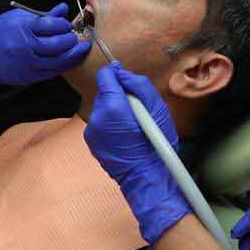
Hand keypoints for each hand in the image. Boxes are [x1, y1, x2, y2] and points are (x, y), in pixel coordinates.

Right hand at [0, 2, 90, 85]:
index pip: (52, 25)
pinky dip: (62, 66)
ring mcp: (26, 64)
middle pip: (57, 45)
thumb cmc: (1, 31)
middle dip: (71, 40)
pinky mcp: (27, 76)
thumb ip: (43, 15)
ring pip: (57, 62)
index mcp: (22, 27)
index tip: (67, 25)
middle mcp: (24, 46)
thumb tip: (64, 9)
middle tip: (77, 38)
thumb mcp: (19, 17)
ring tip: (81, 49)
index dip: (64, 25)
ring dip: (73, 56)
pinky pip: (51, 72)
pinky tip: (68, 60)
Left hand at [85, 63, 191, 243]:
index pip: (105, 77)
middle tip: (137, 108)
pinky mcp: (91, 142)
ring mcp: (91, 132)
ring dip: (115, 109)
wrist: (147, 178)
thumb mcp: (158, 109)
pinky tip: (125, 134)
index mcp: (112, 108)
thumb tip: (121, 72)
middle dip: (119, 95)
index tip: (125, 77)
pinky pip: (100, 123)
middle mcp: (96, 118)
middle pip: (104, 93)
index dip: (116, 74)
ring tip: (132, 124)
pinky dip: (110, 123)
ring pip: (102, 108)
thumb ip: (138, 85)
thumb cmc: (157, 146)